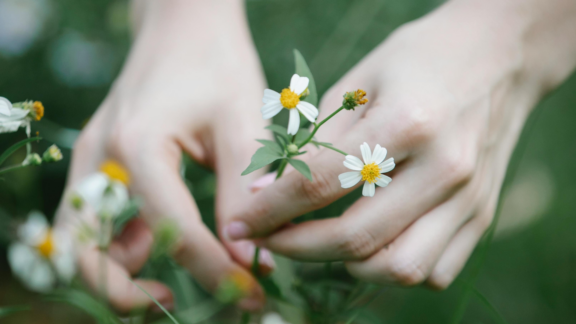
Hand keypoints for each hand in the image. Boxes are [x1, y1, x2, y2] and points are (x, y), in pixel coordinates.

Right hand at [55, 0, 271, 311]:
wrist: (184, 24)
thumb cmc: (217, 64)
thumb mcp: (242, 124)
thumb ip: (245, 193)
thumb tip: (252, 260)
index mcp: (136, 146)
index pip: (174, 231)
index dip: (215, 272)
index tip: (251, 294)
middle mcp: (100, 158)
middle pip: (86, 252)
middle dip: (127, 293)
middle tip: (179, 303)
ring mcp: (93, 162)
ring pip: (82, 242)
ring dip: (118, 274)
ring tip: (171, 285)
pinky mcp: (101, 165)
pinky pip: (97, 221)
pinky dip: (123, 246)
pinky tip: (165, 244)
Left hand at [224, 0, 575, 287]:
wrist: (500, 56)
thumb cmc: (419, 60)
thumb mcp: (358, 83)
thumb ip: (313, 143)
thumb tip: (262, 191)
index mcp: (407, 122)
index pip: (319, 184)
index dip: (269, 211)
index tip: (240, 224)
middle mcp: (443, 168)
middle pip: (356, 238)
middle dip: (297, 248)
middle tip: (271, 239)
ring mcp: (469, 198)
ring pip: (399, 269)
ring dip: (347, 266)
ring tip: (322, 243)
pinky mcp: (483, 215)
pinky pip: (434, 272)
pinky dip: (393, 269)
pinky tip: (373, 244)